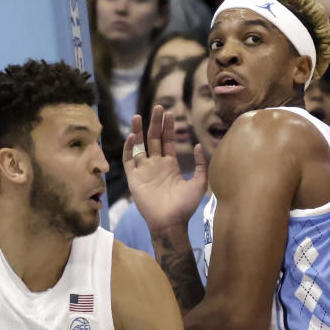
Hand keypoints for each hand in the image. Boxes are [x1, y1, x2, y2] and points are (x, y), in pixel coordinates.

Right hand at [124, 105, 207, 231]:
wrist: (170, 223)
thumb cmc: (185, 207)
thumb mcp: (199, 184)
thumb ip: (200, 165)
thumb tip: (197, 146)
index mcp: (170, 165)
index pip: (168, 141)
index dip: (168, 127)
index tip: (169, 113)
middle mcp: (156, 165)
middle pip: (154, 139)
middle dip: (155, 123)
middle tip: (158, 107)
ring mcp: (144, 170)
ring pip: (139, 146)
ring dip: (138, 131)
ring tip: (138, 115)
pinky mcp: (134, 178)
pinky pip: (129, 160)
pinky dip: (129, 148)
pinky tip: (132, 136)